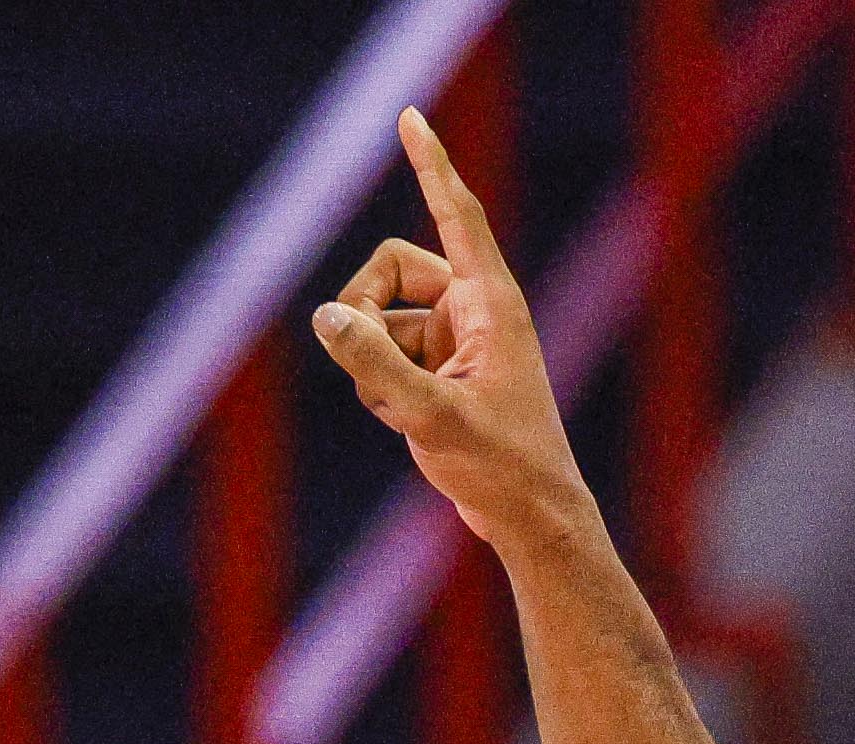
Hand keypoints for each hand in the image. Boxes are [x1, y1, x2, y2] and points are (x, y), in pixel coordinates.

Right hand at [308, 114, 590, 553]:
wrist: (530, 516)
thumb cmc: (501, 465)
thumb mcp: (430, 414)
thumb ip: (374, 364)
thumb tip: (324, 314)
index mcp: (489, 301)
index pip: (455, 212)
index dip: (430, 164)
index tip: (409, 117)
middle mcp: (472, 309)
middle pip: (390, 269)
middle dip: (363, 310)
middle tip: (362, 361)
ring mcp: (454, 340)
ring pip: (379, 319)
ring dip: (370, 362)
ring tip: (399, 411)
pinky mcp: (439, 371)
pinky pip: (383, 357)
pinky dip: (378, 387)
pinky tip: (403, 422)